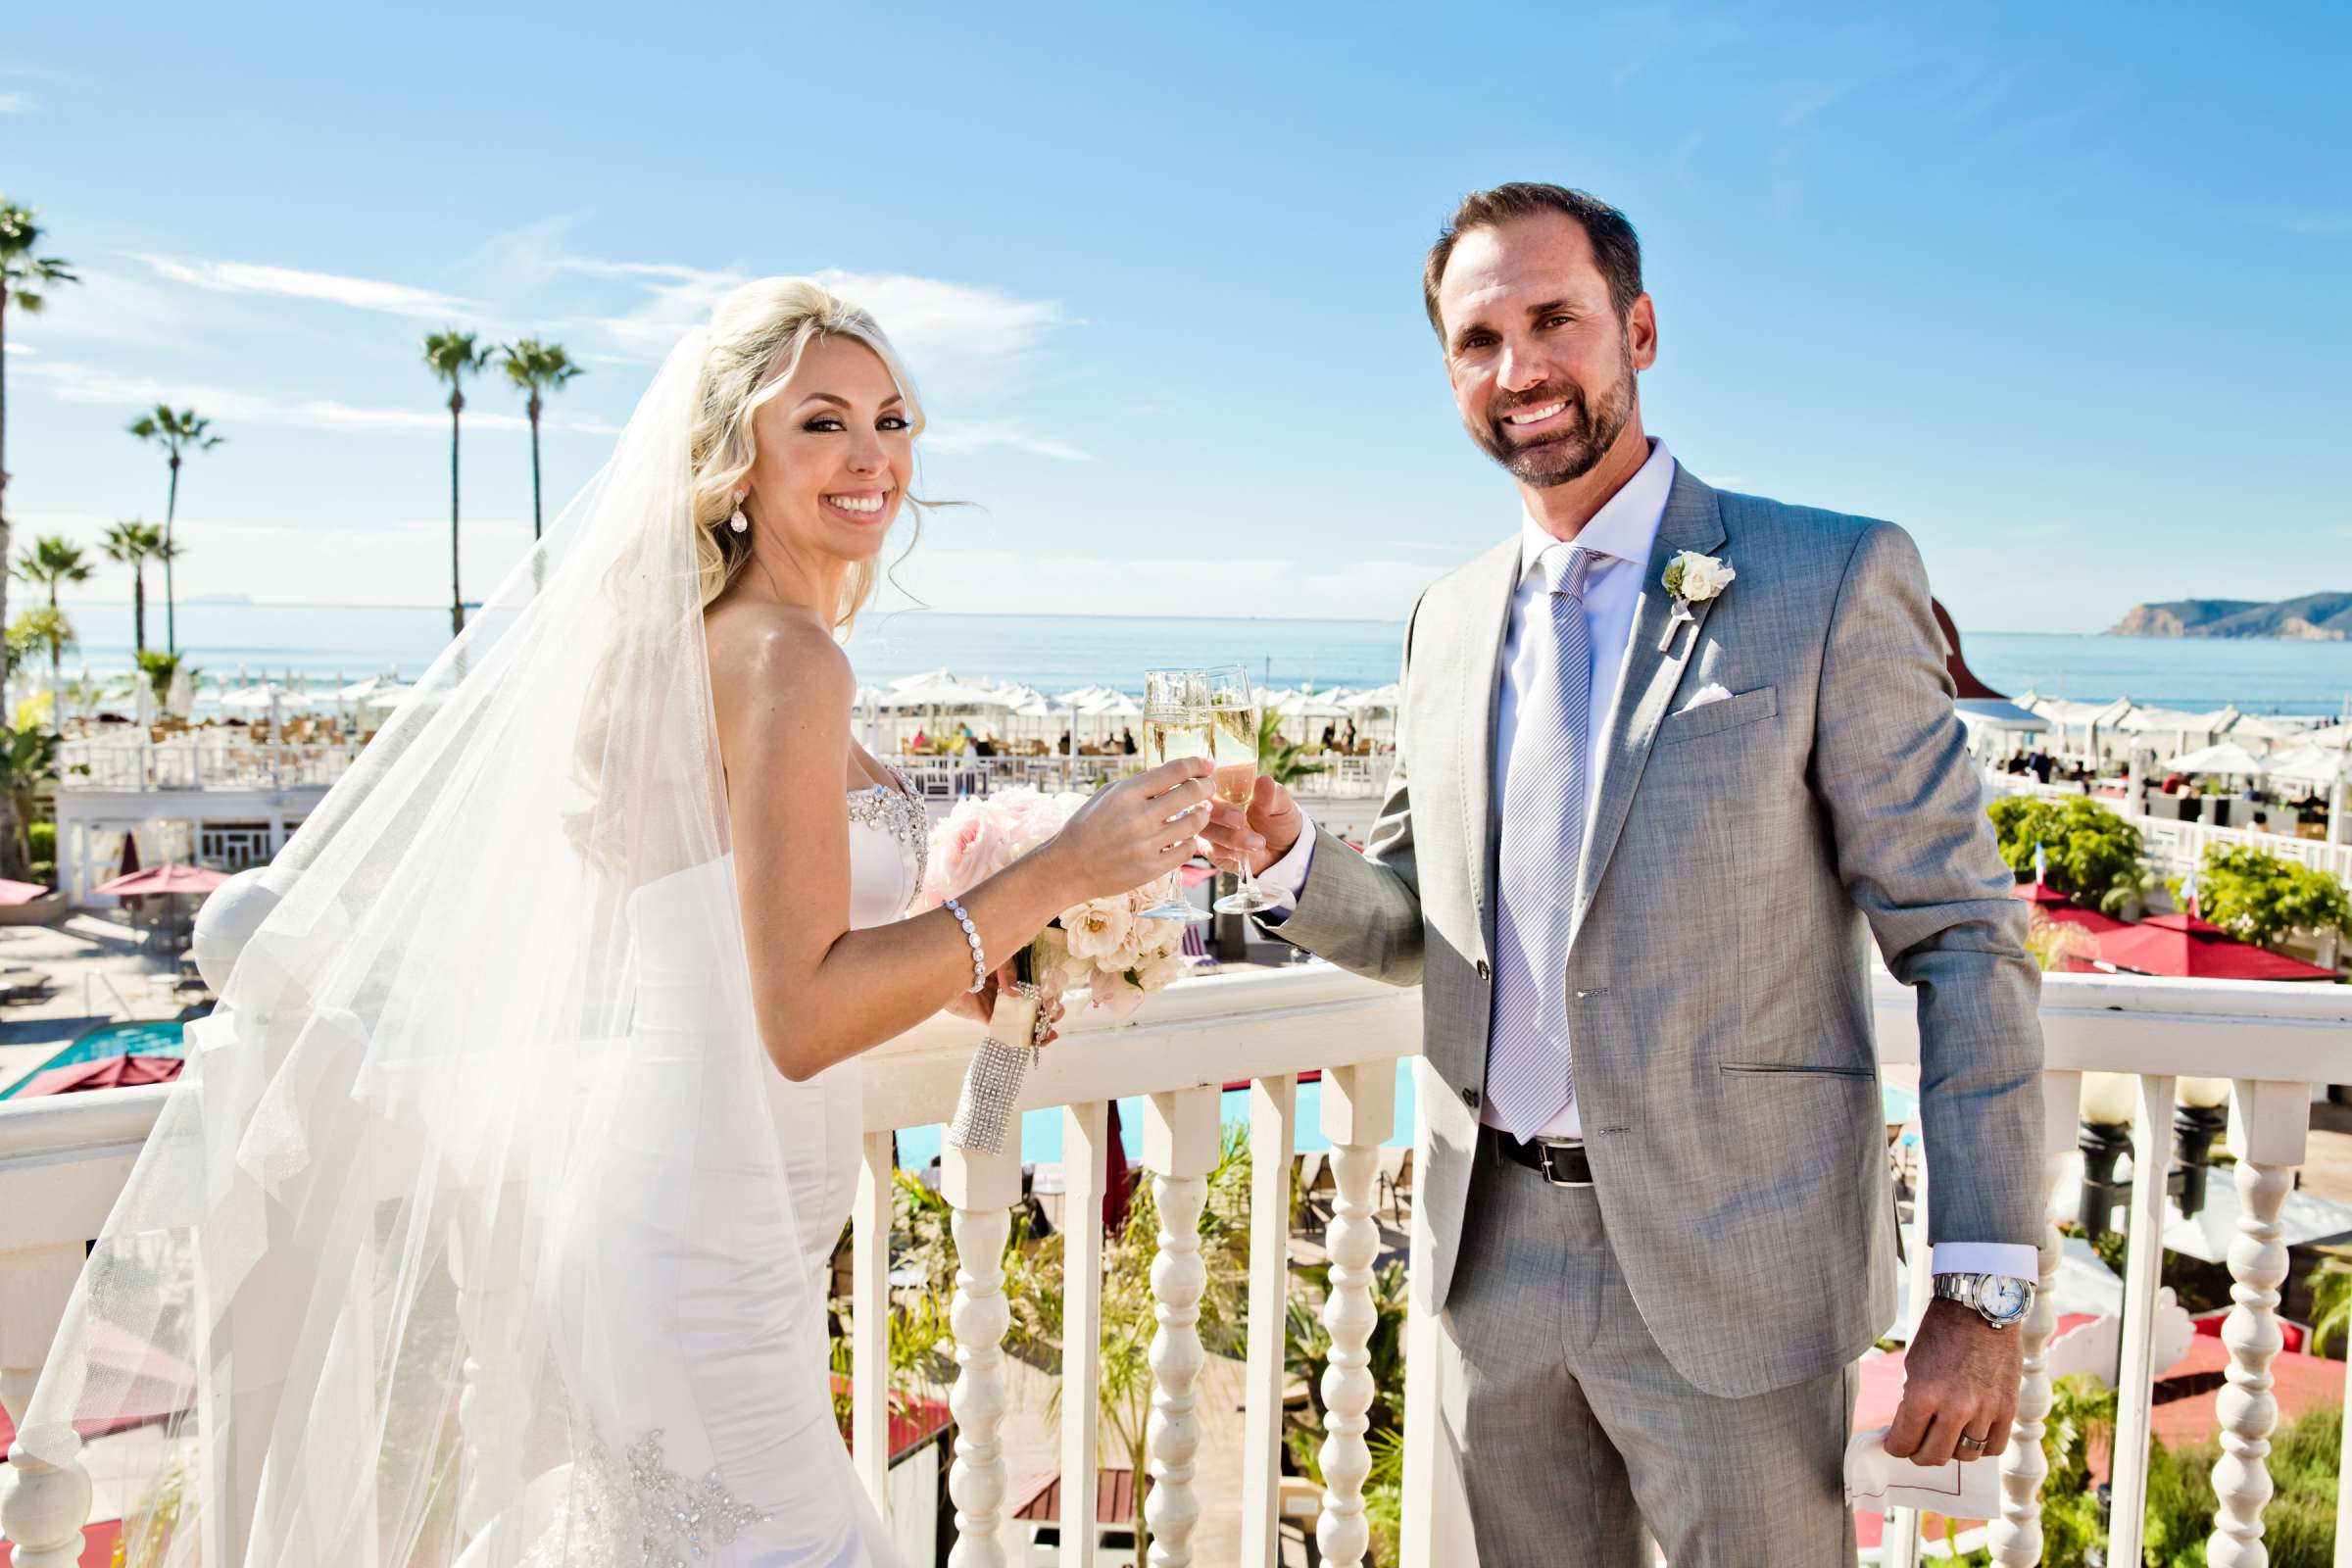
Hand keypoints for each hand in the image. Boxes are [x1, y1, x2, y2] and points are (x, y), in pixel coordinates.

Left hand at [944, 961, 1068, 1044]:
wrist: (943, 962)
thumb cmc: (972, 954)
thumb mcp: (999, 955)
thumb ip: (1010, 972)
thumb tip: (1017, 994)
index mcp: (1013, 974)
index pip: (1038, 986)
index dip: (1050, 994)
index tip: (1059, 999)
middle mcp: (1007, 990)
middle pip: (1033, 1005)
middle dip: (1048, 1013)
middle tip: (1055, 1015)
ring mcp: (998, 1004)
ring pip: (1022, 1020)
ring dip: (1038, 1029)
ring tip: (1050, 1034)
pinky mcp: (986, 1017)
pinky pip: (1005, 1030)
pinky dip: (1020, 1037)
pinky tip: (1033, 1040)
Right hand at [1046, 757, 1214, 904]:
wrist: (1068, 868)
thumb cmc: (1087, 827)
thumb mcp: (1106, 795)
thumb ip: (1139, 784)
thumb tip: (1172, 773)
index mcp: (1126, 793)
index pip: (1175, 771)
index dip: (1197, 764)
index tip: (1207, 765)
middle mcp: (1138, 817)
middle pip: (1191, 793)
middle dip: (1207, 786)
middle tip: (1211, 786)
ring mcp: (1146, 845)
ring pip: (1194, 823)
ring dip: (1203, 814)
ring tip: (1201, 812)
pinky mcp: (1151, 869)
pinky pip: (1187, 851)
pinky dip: (1191, 841)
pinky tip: (1186, 837)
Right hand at [1198, 774, 1302, 876]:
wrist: (1282, 852)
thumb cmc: (1278, 819)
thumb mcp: (1281, 805)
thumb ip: (1271, 795)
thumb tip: (1264, 780)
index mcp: (1226, 784)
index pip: (1206, 777)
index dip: (1208, 783)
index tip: (1222, 789)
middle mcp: (1211, 803)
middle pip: (1200, 803)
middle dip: (1221, 812)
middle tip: (1241, 819)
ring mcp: (1207, 826)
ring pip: (1205, 828)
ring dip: (1231, 836)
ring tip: (1258, 843)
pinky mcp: (1209, 848)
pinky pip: (1211, 849)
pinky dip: (1231, 851)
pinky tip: (1249, 853)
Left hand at [1884, 1298, 2022, 1465]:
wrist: (1980, 1310)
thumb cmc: (1941, 1333)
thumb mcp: (1914, 1366)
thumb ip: (1913, 1400)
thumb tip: (1910, 1429)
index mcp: (1923, 1394)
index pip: (1904, 1442)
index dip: (1896, 1448)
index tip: (1896, 1446)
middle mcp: (1955, 1408)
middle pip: (1934, 1456)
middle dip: (1920, 1455)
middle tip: (1917, 1449)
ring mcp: (1984, 1411)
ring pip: (1965, 1455)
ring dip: (1952, 1450)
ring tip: (1946, 1438)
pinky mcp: (2008, 1409)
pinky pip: (1995, 1447)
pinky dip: (1982, 1447)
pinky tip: (1972, 1435)